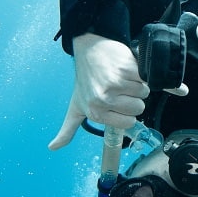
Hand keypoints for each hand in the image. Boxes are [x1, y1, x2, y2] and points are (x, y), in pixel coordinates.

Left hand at [49, 34, 148, 150]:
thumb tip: (52, 147)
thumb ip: (68, 129)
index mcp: (95, 112)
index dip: (126, 111)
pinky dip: (139, 73)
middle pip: (138, 108)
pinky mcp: (125, 70)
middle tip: (118, 87)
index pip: (129, 122)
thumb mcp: (75, 105)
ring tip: (121, 77)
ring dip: (136, 84)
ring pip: (143, 93)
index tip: (117, 100)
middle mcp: (104, 100)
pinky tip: (125, 69)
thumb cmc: (85, 78)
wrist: (89, 49)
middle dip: (132, 98)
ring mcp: (115, 84)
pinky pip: (144, 79)